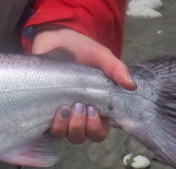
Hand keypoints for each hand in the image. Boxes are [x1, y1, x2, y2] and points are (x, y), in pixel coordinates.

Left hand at [30, 26, 135, 143]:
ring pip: (64, 135)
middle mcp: (77, 115)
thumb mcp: (100, 56)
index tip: (94, 111)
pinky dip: (51, 124)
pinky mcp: (43, 109)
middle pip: (81, 136)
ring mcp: (60, 114)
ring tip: (65, 108)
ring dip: (66, 126)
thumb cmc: (80, 49)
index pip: (99, 132)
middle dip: (81, 126)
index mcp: (95, 107)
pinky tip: (54, 110)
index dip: (96, 128)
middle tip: (79, 105)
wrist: (55, 38)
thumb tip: (132, 85)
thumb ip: (115, 69)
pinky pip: (47, 128)